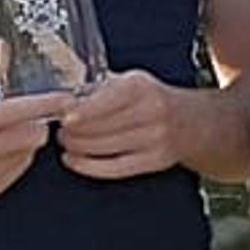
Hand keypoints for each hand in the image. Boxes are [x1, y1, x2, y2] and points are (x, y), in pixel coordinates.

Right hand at [0, 76, 71, 213]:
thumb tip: (1, 55)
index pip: (23, 110)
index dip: (49, 103)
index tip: (66, 98)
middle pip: (34, 136)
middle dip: (37, 125)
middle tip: (30, 119)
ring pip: (28, 155)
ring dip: (25, 145)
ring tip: (5, 138)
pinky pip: (17, 174)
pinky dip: (15, 163)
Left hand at [56, 68, 186, 179]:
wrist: (190, 121)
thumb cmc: (149, 99)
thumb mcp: (128, 82)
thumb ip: (96, 89)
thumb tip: (59, 99)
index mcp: (140, 87)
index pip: (106, 101)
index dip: (82, 112)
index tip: (64, 117)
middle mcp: (151, 112)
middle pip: (101, 127)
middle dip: (73, 131)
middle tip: (60, 130)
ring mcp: (154, 139)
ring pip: (103, 147)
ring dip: (76, 147)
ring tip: (66, 142)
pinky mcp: (154, 161)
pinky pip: (113, 168)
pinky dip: (88, 166)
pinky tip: (73, 160)